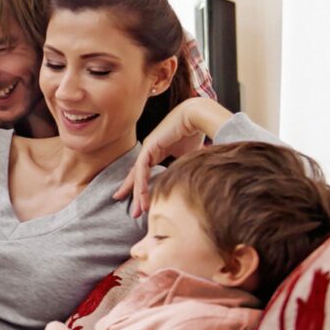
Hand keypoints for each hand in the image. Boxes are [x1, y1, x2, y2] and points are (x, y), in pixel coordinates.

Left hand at [113, 97, 234, 216]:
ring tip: (137, 211)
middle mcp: (149, 150)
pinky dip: (141, 183)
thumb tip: (190, 183)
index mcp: (157, 152)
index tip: (139, 202)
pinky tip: (141, 196)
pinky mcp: (150, 146)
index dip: (141, 187)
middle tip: (133, 213)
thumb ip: (183, 168)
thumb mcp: (188, 156)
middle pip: (137, 176)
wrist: (196, 116)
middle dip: (135, 195)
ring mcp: (148, 148)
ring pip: (138, 175)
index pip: (145, 173)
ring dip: (138, 194)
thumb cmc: (195, 133)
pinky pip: (142, 169)